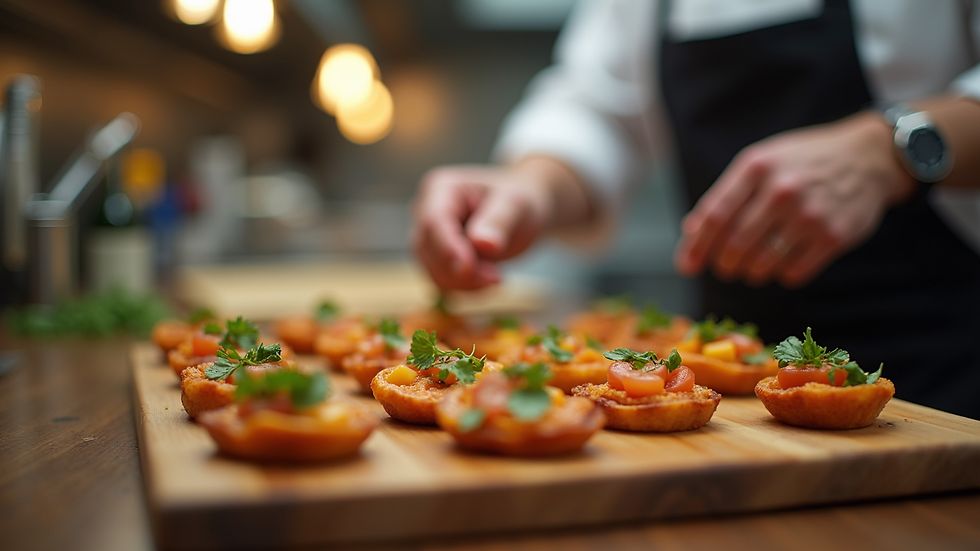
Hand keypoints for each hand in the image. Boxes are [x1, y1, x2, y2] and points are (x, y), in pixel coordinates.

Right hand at [411, 158, 590, 289]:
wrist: (520, 214)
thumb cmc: (519, 203)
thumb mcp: (517, 206)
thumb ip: (499, 221)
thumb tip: (482, 244)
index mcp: (442, 188)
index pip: (433, 222)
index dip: (448, 249)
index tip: (469, 269)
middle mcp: (425, 211)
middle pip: (428, 250)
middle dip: (461, 271)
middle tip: (497, 278)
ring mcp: (428, 237)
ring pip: (432, 271)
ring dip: (465, 282)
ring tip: (497, 276)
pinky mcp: (434, 259)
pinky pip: (442, 282)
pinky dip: (465, 288)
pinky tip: (488, 279)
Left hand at [673, 110, 916, 287]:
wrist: (868, 158)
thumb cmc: (803, 162)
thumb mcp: (761, 163)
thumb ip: (725, 196)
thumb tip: (691, 232)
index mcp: (756, 167)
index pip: (714, 217)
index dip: (696, 247)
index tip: (687, 266)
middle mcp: (781, 190)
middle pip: (735, 246)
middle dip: (724, 265)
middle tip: (726, 268)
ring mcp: (809, 215)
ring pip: (761, 265)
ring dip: (751, 273)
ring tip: (754, 265)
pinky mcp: (833, 237)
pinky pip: (793, 274)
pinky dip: (782, 275)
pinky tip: (784, 262)